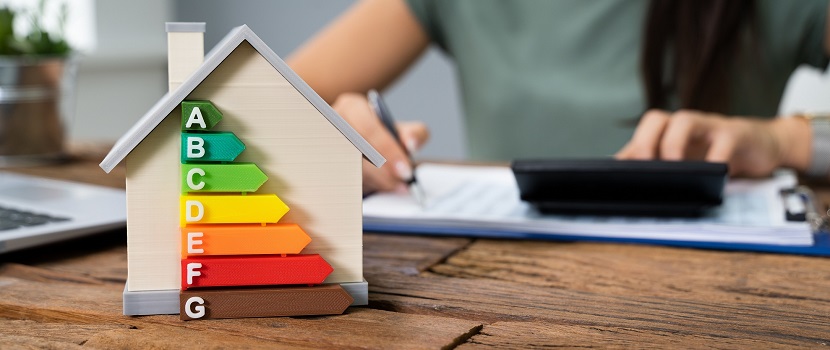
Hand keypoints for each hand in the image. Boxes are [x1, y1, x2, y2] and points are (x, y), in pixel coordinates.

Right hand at [331, 93, 429, 193]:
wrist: (361, 153)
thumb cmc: (380, 140)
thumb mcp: (399, 133)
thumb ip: (414, 134)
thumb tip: (411, 144)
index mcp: (352, 107)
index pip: (368, 128)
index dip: (388, 150)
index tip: (406, 170)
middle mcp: (333, 122)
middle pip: (356, 149)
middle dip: (381, 170)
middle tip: (401, 184)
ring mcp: (324, 144)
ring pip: (348, 167)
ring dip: (373, 180)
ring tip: (393, 186)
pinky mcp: (322, 165)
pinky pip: (341, 178)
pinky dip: (361, 187)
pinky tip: (376, 189)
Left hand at [616, 109, 810, 176]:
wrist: (761, 145)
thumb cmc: (715, 154)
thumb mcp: (685, 162)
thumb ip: (657, 168)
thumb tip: (624, 183)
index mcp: (667, 132)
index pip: (639, 136)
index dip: (626, 154)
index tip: (617, 176)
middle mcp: (684, 125)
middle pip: (655, 119)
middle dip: (644, 143)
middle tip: (644, 168)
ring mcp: (709, 126)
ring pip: (684, 120)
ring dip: (673, 144)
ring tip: (673, 169)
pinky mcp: (735, 133)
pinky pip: (723, 141)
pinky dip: (716, 158)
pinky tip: (712, 175)